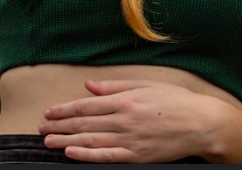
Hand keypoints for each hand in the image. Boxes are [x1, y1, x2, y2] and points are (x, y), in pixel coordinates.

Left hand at [39, 79, 233, 162]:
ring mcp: (129, 139)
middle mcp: (124, 119)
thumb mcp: (146, 85)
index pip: (86, 105)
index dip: (64, 109)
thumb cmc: (176, 101)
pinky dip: (86, 155)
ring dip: (65, 140)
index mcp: (126, 100)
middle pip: (83, 123)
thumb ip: (116, 86)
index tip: (49, 112)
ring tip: (48, 141)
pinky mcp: (136, 156)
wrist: (200, 124)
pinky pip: (105, 156)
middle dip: (59, 125)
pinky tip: (71, 152)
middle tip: (42, 128)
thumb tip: (90, 85)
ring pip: (90, 140)